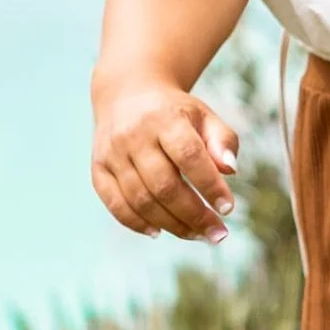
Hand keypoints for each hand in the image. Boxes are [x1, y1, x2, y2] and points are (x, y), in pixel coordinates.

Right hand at [91, 76, 239, 240]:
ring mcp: (112, 153)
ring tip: (197, 235)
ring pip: (141, 200)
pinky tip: (160, 231)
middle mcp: (133, 136)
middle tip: (217, 234)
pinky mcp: (98, 168)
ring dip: (172, 224)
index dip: (209, 185)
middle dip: (194, 215)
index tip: (227, 209)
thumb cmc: (175, 112)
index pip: (188, 156)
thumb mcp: (204, 116)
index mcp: (163, 117)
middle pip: (164, 185)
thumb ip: (223, 140)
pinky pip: (115, 204)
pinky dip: (137, 223)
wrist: (128, 94)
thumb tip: (230, 169)